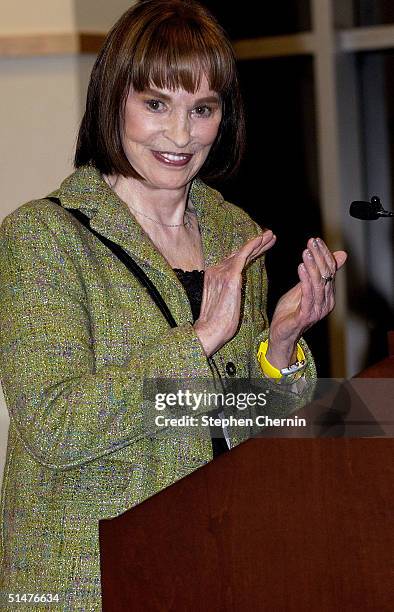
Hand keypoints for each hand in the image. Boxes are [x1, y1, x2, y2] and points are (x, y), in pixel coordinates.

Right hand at [194, 230, 276, 356]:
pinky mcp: (230, 276)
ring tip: (270, 236)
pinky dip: (253, 245)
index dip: (248, 253)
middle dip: (255, 245)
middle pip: (238, 254)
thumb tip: (234, 293)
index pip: (233, 261)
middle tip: (268, 236)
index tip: (260, 247)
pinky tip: (262, 239)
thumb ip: (228, 293)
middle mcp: (215, 271)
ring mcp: (221, 272)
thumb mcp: (223, 304)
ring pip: (243, 253)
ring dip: (258, 243)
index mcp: (213, 277)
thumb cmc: (217, 324)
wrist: (210, 331)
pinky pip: (243, 256)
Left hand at [267, 237, 346, 368]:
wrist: (281, 335)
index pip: (330, 271)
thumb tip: (334, 256)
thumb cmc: (290, 312)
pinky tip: (301, 267)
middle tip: (311, 242)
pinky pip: (307, 295)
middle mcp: (325, 303)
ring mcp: (317, 310)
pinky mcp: (306, 316)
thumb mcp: (302, 289)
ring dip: (312, 266)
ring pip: (318, 284)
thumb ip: (314, 274)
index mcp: (326, 295)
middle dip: (319, 256)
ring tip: (306, 252)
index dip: (324, 254)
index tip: (316, 240)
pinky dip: (305, 280)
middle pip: (326, 275)